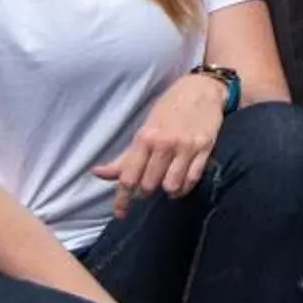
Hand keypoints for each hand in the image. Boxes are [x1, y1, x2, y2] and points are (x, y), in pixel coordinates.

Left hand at [92, 70, 230, 216]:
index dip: (122, 199)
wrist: (202, 89)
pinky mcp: (205, 148)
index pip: (128, 176)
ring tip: (166, 185)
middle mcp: (164, 143)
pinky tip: (180, 185)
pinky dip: (184, 188)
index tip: (121, 214)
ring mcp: (186, 147)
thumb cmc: (170, 108)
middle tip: (148, 187)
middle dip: (146, 191)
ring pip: (171, 185)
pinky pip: (192, 179)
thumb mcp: (145, 128)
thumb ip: (126, 157)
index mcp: (145, 137)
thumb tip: (97, 173)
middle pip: (149, 184)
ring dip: (167, 191)